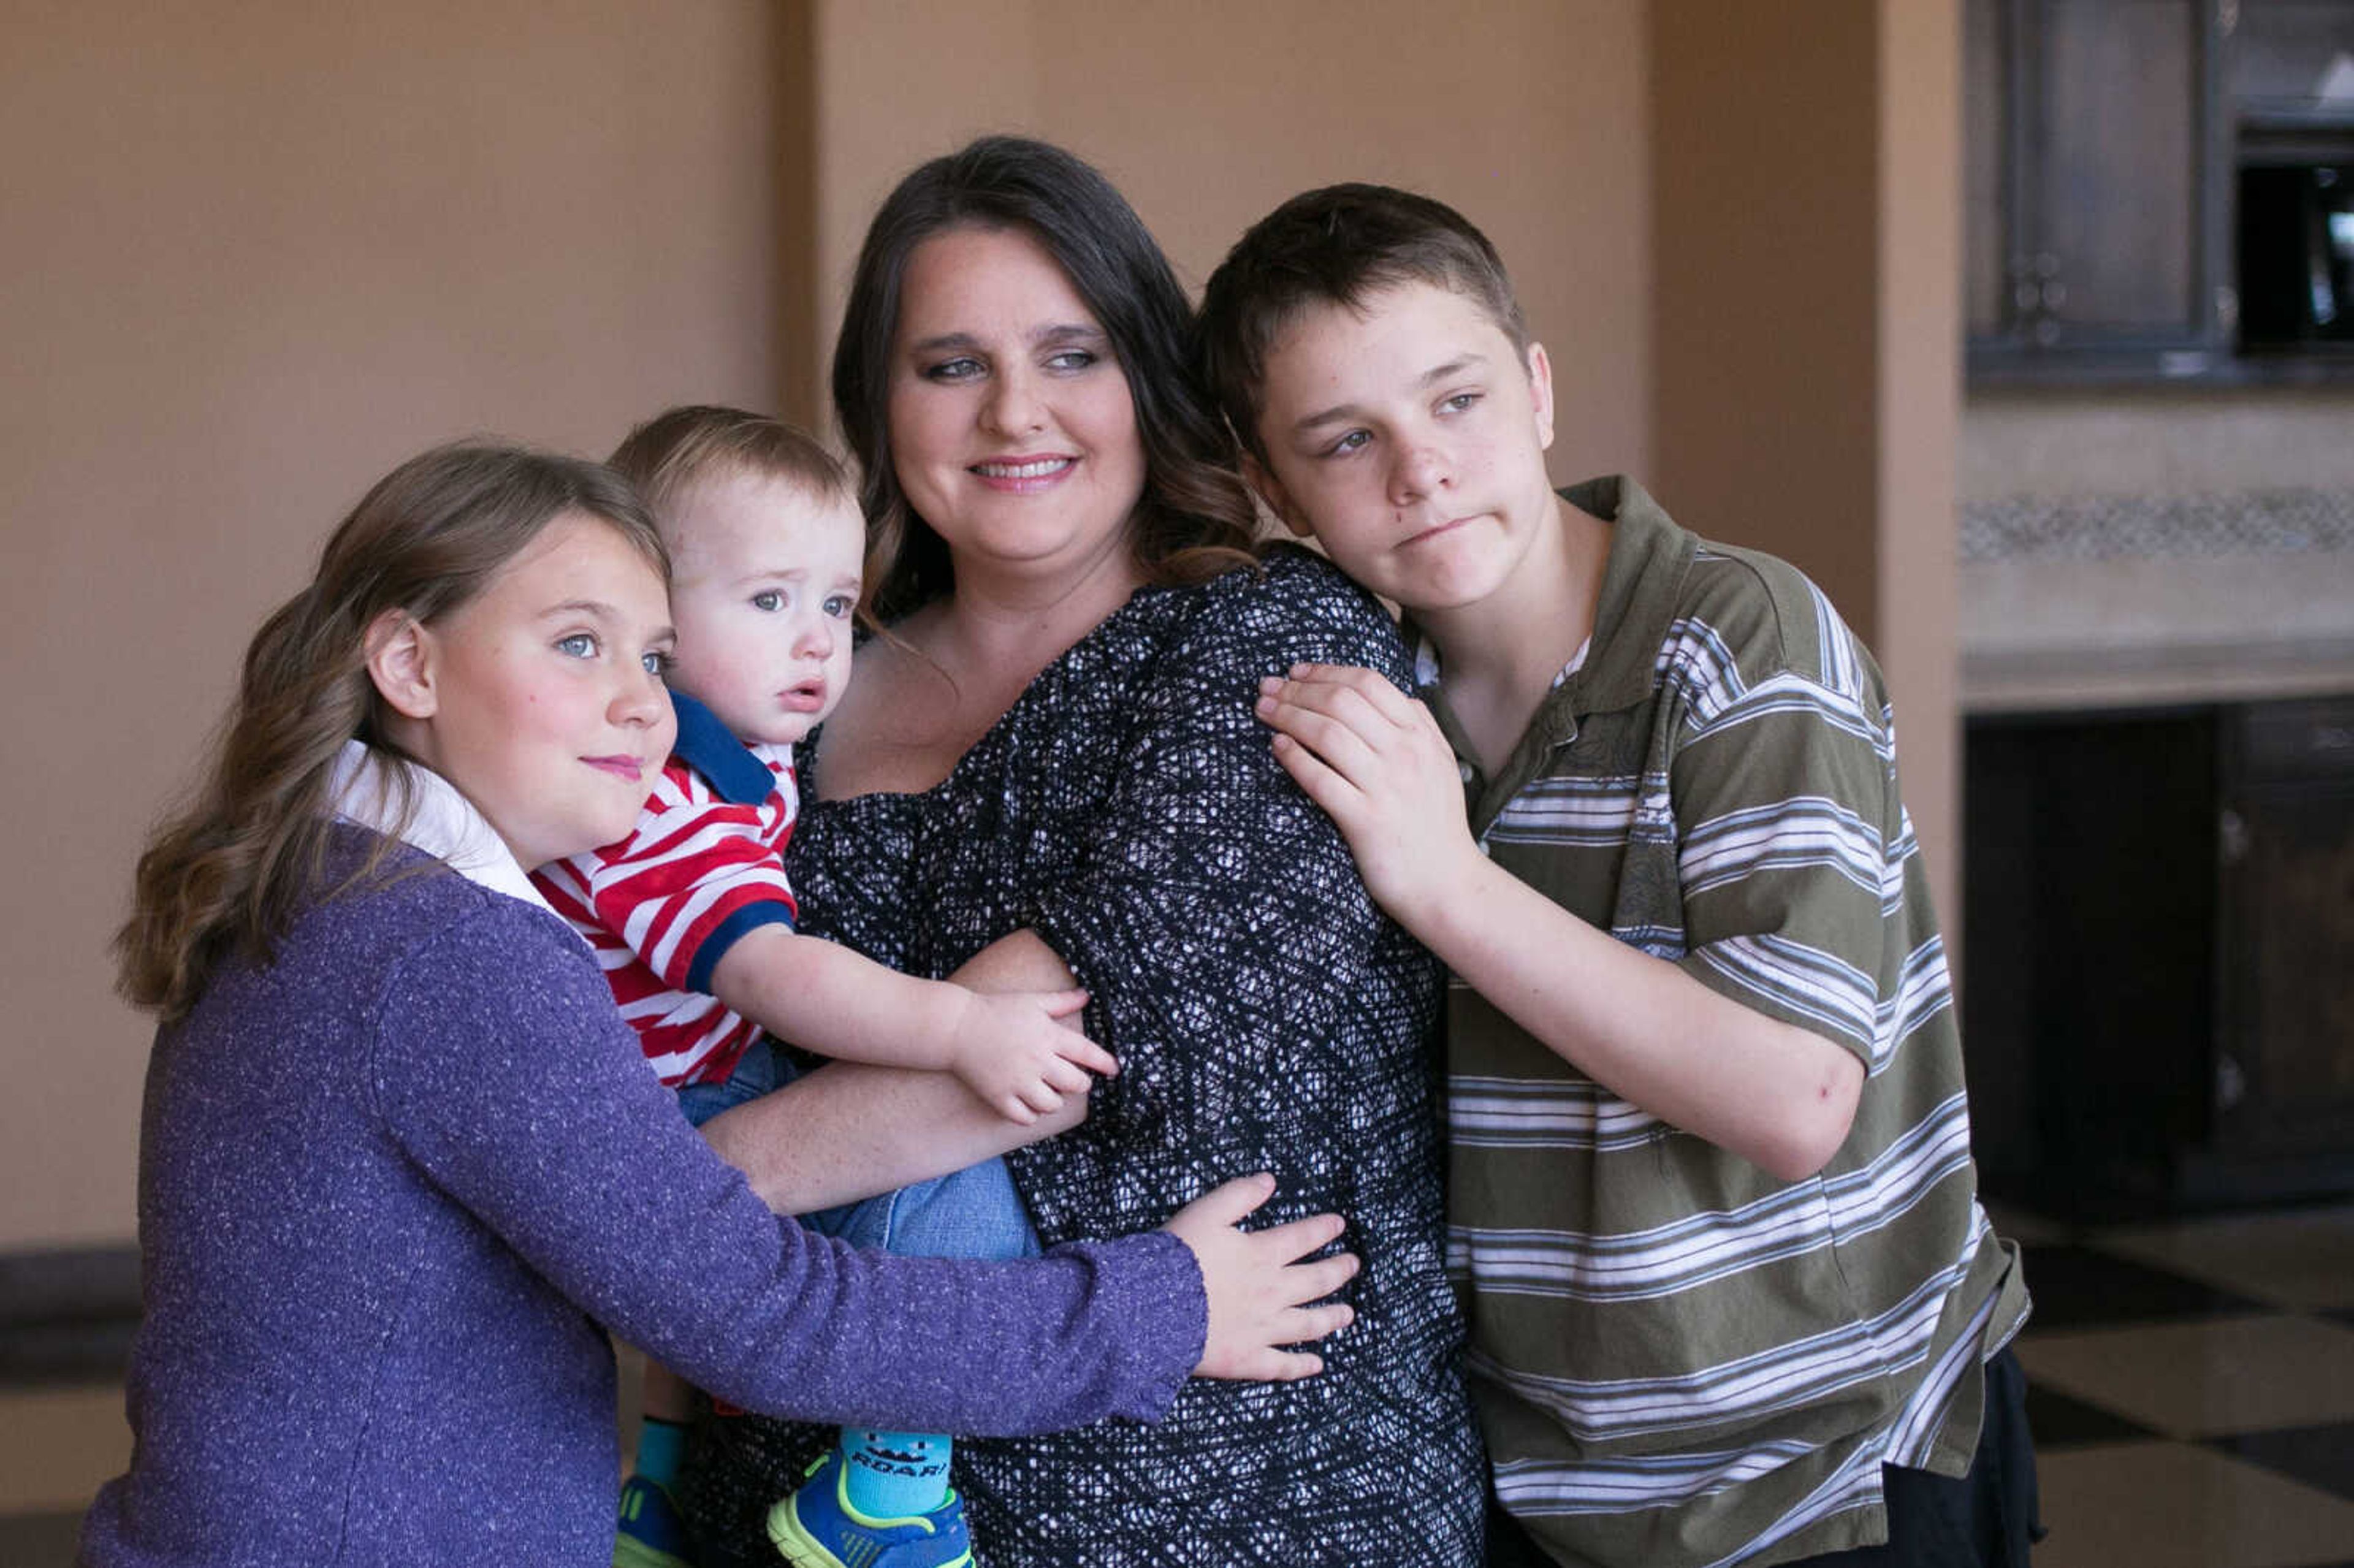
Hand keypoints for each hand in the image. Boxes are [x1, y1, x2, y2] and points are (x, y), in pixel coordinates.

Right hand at [946, 986, 1115, 1123]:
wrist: (956, 1027)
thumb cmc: (996, 1010)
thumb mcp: (1032, 1001)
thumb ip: (1061, 1001)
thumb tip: (1087, 996)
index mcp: (1048, 1035)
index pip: (1087, 1053)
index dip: (1105, 1063)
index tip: (1115, 1070)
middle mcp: (1037, 1060)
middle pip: (1074, 1084)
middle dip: (1079, 1084)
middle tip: (1073, 1080)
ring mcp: (1018, 1081)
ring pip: (1052, 1105)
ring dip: (1055, 1101)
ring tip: (1048, 1092)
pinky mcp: (999, 1097)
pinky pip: (1025, 1118)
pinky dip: (1031, 1115)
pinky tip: (1028, 1105)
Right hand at [1163, 1173, 1357, 1381]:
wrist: (1154, 1306)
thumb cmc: (1177, 1257)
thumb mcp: (1206, 1212)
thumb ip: (1239, 1195)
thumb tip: (1269, 1181)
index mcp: (1261, 1254)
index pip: (1302, 1237)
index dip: (1323, 1228)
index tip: (1339, 1224)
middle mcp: (1271, 1292)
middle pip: (1315, 1281)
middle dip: (1338, 1270)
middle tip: (1353, 1265)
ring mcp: (1262, 1328)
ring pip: (1308, 1324)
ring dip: (1331, 1318)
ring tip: (1348, 1314)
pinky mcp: (1247, 1359)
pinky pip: (1282, 1365)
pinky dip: (1302, 1365)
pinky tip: (1316, 1364)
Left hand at [1255, 663, 1481, 915]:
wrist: (1446, 884)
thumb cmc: (1437, 825)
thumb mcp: (1442, 766)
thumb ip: (1424, 726)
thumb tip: (1401, 696)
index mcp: (1421, 736)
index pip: (1368, 683)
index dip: (1326, 671)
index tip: (1295, 672)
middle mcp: (1405, 754)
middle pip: (1341, 702)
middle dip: (1296, 689)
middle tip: (1266, 689)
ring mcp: (1386, 787)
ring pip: (1327, 734)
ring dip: (1287, 715)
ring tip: (1263, 711)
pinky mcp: (1365, 820)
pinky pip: (1320, 779)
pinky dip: (1294, 758)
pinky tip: (1277, 747)